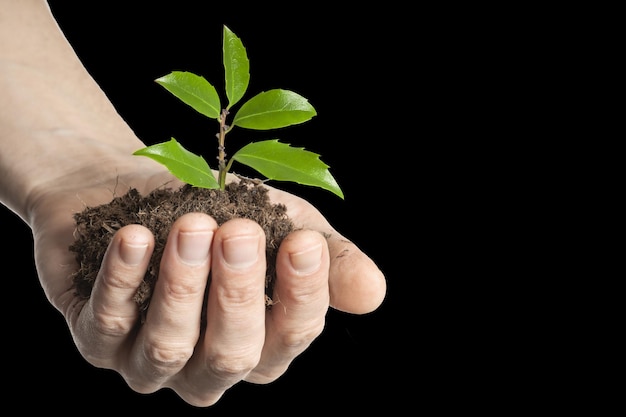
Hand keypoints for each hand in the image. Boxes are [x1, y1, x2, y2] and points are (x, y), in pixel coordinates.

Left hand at [27, 148, 385, 406]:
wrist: (136, 188)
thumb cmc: (219, 211)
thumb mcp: (283, 226)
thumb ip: (328, 260)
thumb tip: (375, 293)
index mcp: (261, 343)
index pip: (291, 336)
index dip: (302, 295)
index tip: (302, 243)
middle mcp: (208, 367)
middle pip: (233, 354)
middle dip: (238, 293)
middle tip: (239, 232)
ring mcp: (150, 361)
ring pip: (170, 346)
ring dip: (184, 286)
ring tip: (193, 226)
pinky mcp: (98, 340)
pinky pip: (110, 322)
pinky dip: (124, 278)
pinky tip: (135, 235)